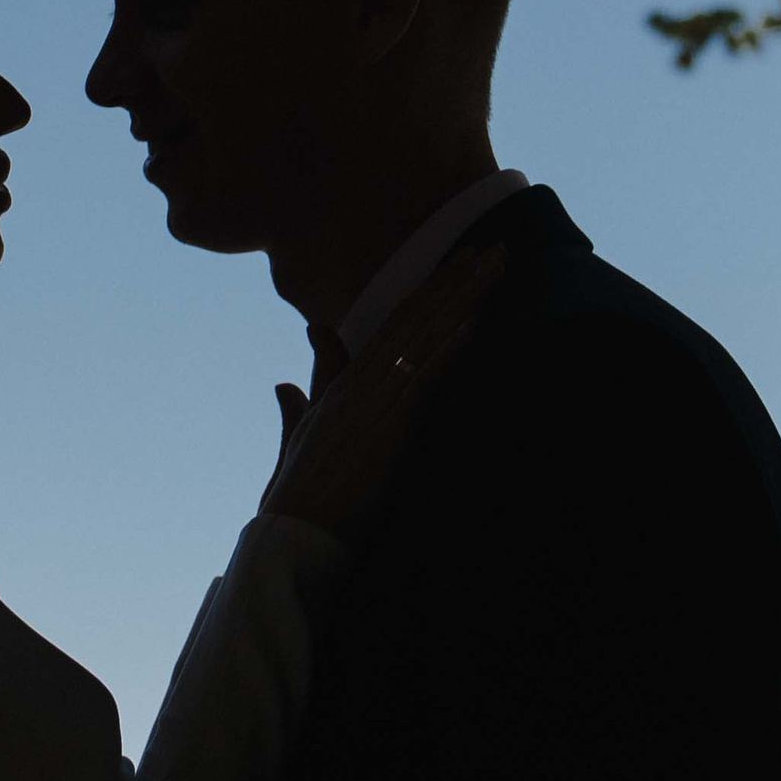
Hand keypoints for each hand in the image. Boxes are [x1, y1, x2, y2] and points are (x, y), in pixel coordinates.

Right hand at [263, 244, 503, 537]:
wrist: (294, 531)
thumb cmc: (296, 493)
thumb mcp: (298, 438)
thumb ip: (298, 405)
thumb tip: (283, 382)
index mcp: (346, 381)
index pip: (396, 321)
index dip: (431, 289)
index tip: (461, 263)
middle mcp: (362, 380)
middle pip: (417, 317)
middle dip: (457, 282)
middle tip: (497, 250)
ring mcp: (375, 398)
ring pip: (425, 335)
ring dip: (464, 300)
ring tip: (496, 269)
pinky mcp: (387, 424)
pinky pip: (422, 377)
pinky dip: (446, 347)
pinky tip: (470, 323)